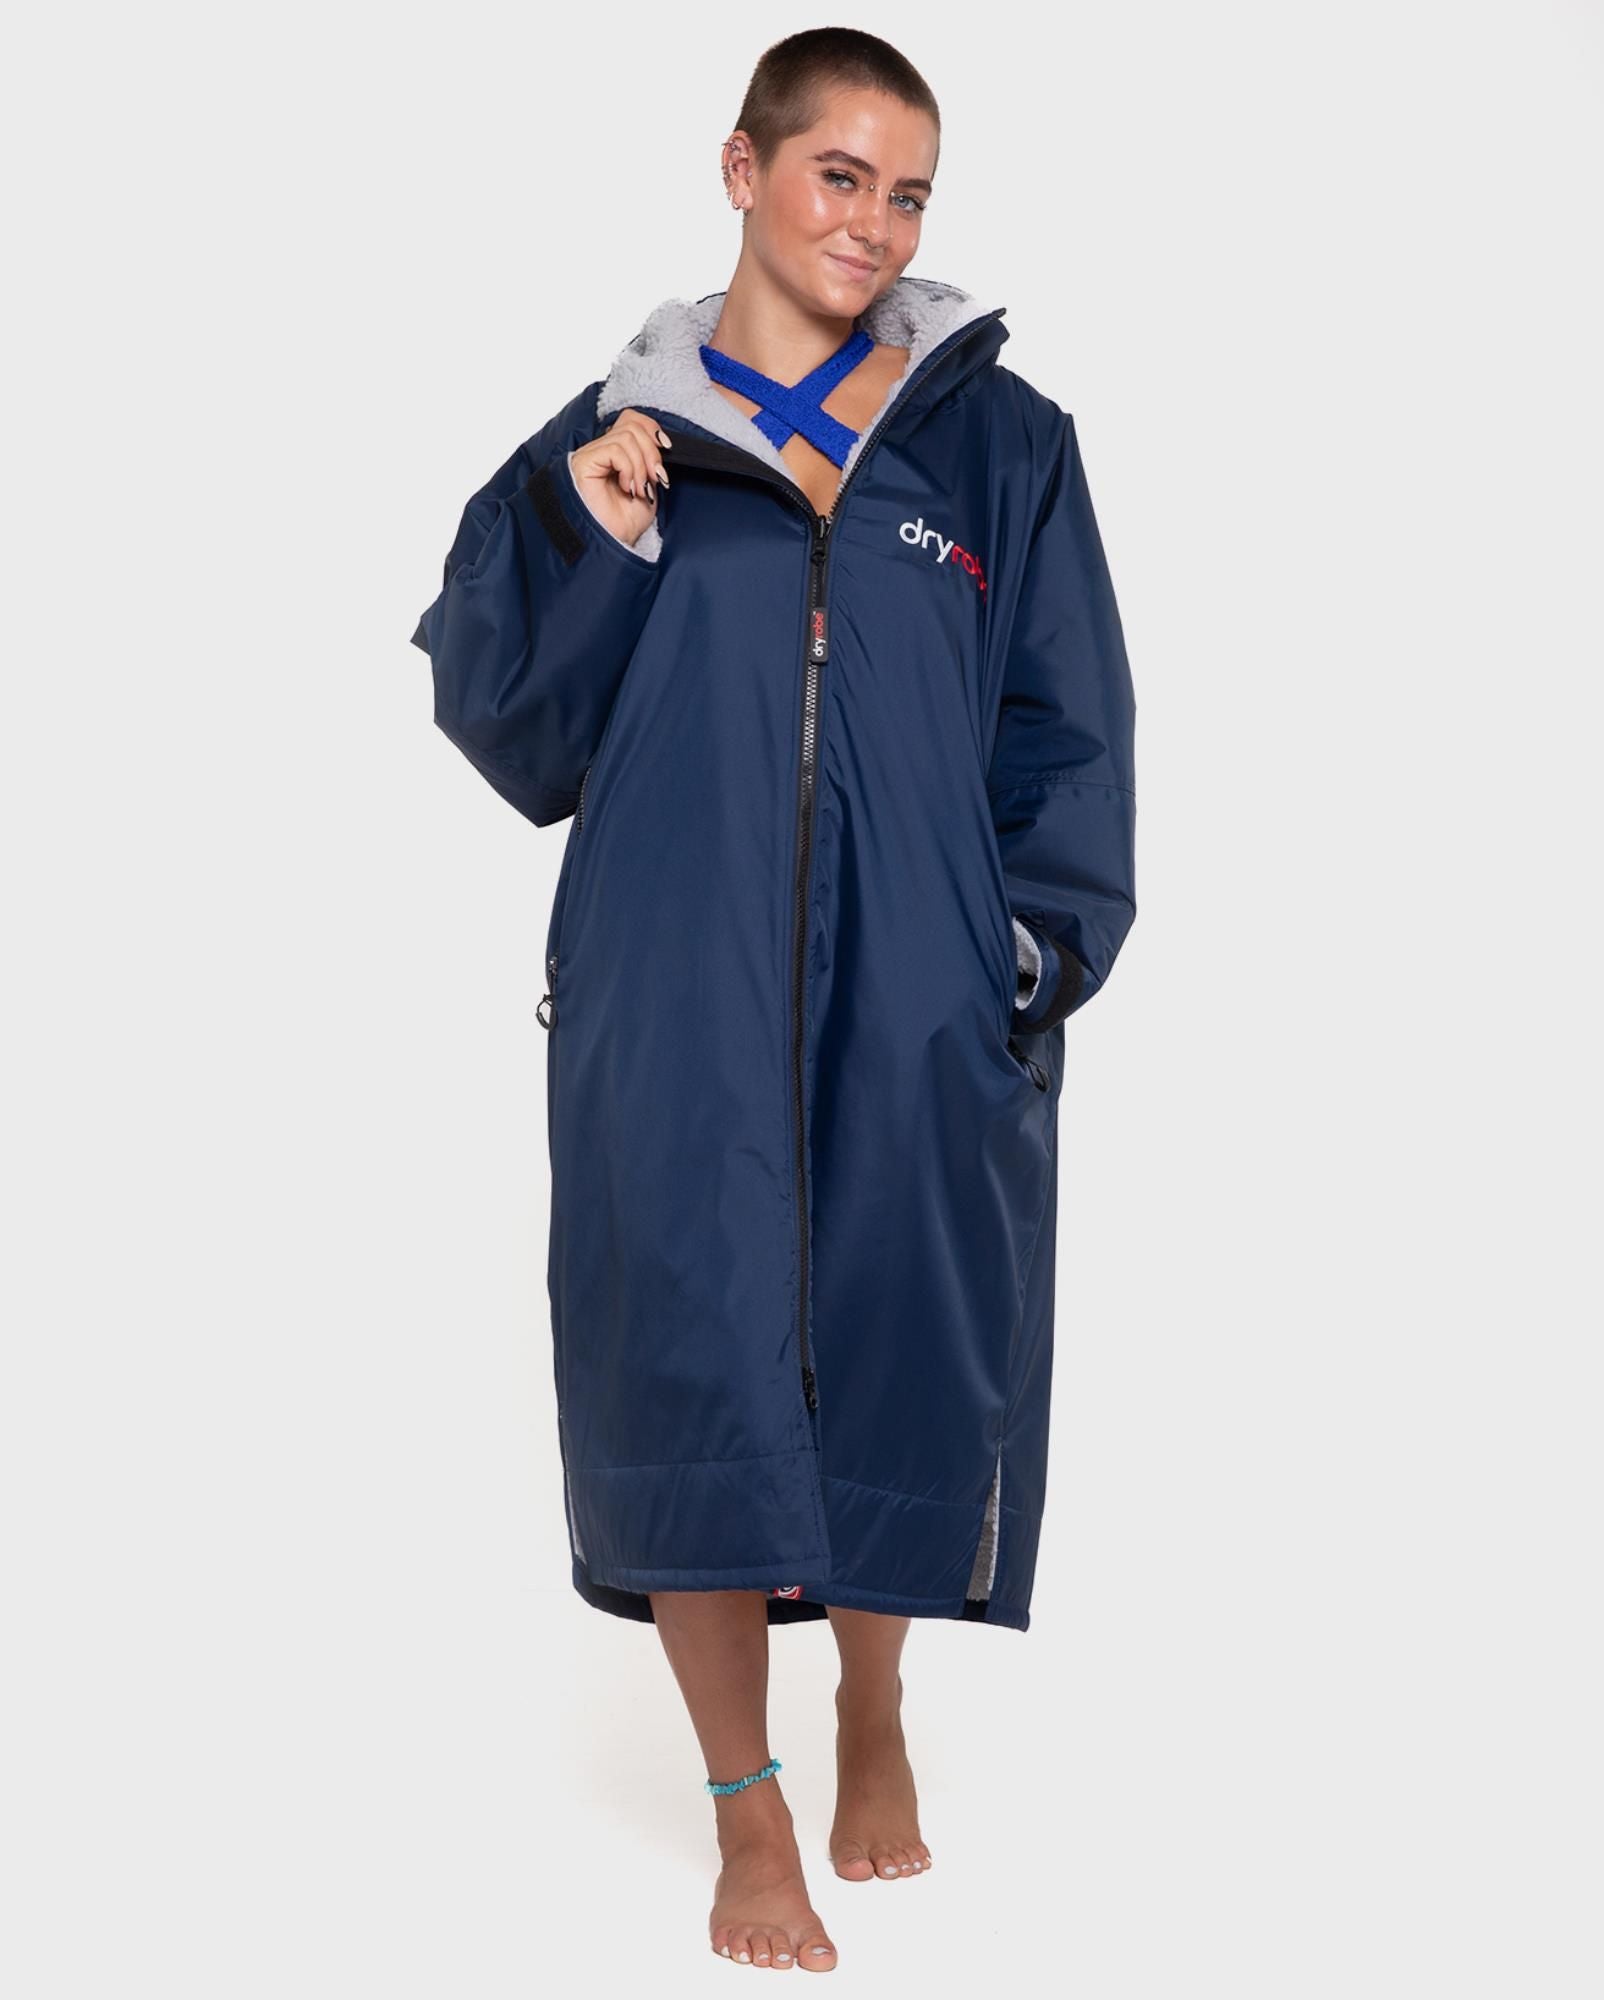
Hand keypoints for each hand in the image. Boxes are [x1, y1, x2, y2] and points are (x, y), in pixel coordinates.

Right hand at [570, 408, 671, 547]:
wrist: (614, 542)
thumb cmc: (627, 520)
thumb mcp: (649, 484)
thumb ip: (651, 460)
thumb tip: (662, 441)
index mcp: (616, 452)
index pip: (632, 419)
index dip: (652, 429)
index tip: (667, 450)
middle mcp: (601, 450)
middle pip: (632, 425)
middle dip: (652, 452)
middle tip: (655, 479)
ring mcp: (591, 455)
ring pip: (626, 436)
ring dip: (641, 465)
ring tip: (640, 489)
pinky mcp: (584, 462)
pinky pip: (615, 449)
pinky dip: (629, 468)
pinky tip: (627, 488)